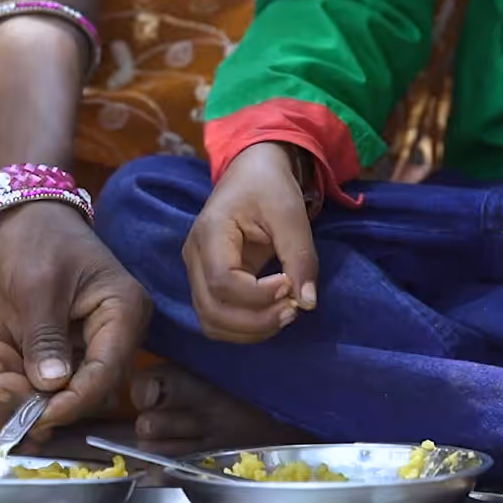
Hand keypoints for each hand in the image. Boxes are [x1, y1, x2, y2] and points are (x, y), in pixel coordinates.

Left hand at [0, 202, 149, 435]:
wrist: (7, 214)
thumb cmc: (34, 236)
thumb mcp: (38, 286)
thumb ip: (45, 339)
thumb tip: (51, 387)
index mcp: (122, 312)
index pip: (107, 372)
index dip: (74, 400)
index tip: (39, 416)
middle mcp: (109, 331)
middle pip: (82, 386)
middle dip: (37, 390)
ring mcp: (81, 339)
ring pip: (55, 385)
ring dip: (17, 376)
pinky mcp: (54, 343)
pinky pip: (34, 371)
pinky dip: (9, 362)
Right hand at [183, 142, 317, 342]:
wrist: (252, 172)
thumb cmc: (269, 186)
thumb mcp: (290, 214)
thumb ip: (300, 257)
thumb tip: (307, 303)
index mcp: (209, 233)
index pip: (222, 282)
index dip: (258, 296)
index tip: (290, 284)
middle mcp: (194, 257)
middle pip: (211, 310)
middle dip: (256, 321)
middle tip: (294, 309)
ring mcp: (197, 273)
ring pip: (211, 322)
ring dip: (250, 330)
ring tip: (285, 313)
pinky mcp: (208, 283)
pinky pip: (218, 318)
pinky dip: (245, 327)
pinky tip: (272, 313)